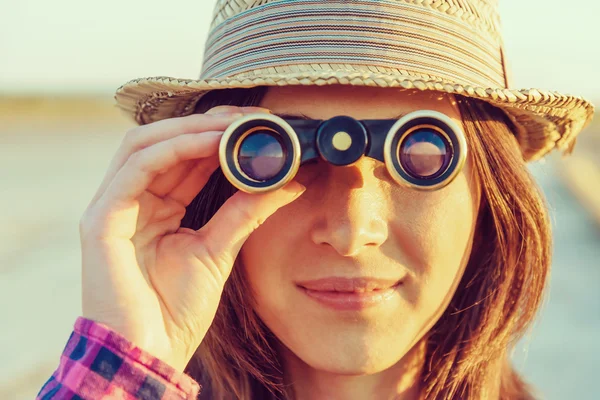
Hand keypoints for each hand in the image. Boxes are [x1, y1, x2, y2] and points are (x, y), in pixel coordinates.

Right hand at [79, 105, 305, 371]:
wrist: (147, 354)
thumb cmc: (175, 309)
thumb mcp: (220, 249)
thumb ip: (246, 211)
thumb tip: (290, 181)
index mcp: (154, 208)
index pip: (183, 158)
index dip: (216, 136)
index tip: (256, 126)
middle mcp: (130, 201)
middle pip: (162, 142)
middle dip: (204, 125)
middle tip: (247, 117)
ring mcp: (112, 208)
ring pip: (144, 145)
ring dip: (189, 130)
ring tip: (230, 125)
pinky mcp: (101, 221)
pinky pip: (135, 170)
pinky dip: (171, 149)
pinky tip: (206, 143)